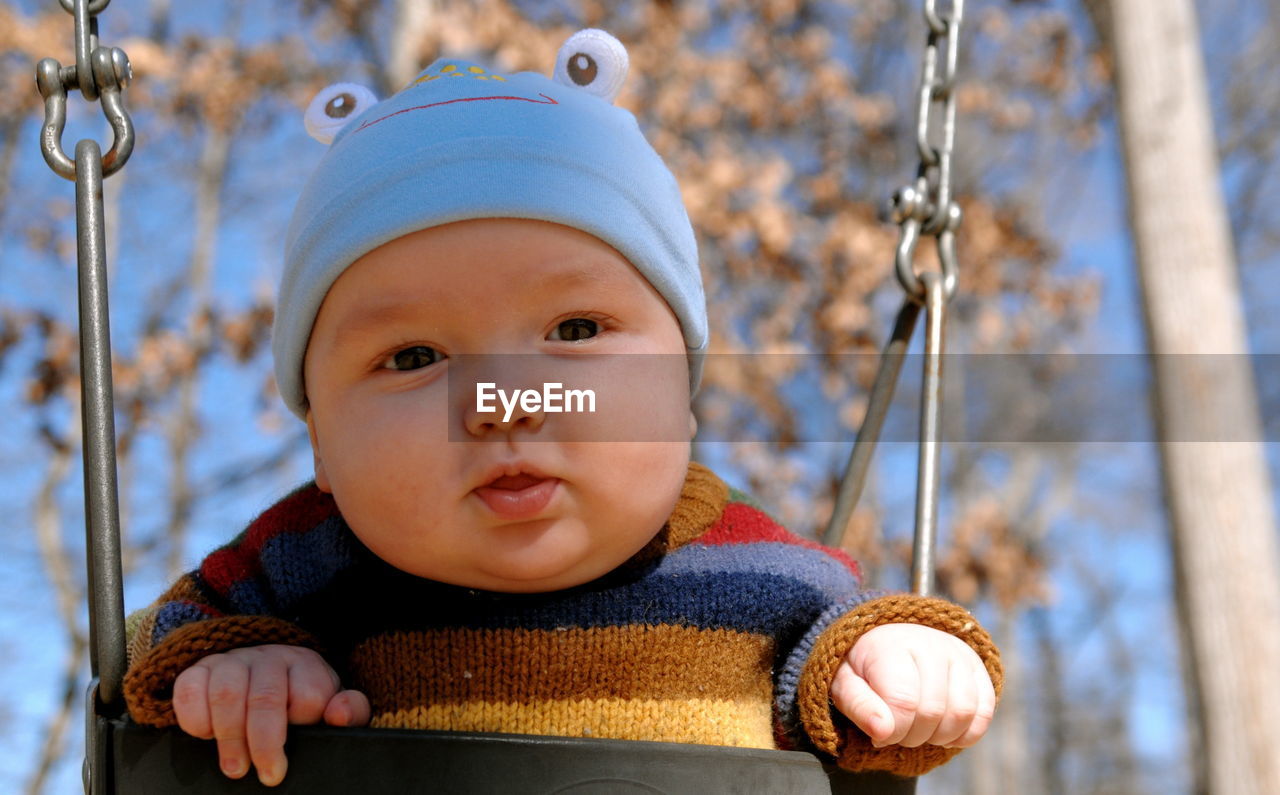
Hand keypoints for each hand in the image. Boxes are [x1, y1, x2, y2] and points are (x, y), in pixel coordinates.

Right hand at [172, 644, 370, 786]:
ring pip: (226, 693)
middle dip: (264, 742)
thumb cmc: (300, 701)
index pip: (308, 694)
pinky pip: (189, 688)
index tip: (289, 757)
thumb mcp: (329, 706)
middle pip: (265, 697)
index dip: (299, 726)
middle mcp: (269, 657)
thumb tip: (339, 713)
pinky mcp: (200, 669)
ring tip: (236, 767)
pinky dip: (194, 718)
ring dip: (229, 737)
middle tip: (266, 774)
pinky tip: (206, 736)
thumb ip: (350, 711)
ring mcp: (233, 660)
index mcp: (306, 665)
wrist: (264, 676)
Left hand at [830, 623, 994, 749]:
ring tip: (919, 732)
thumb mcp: (845, 683)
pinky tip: (944, 734)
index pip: (903, 702)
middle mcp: (930, 644)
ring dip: (940, 737)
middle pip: (933, 711)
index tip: (880, 734)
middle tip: (897, 733)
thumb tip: (882, 732)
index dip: (893, 731)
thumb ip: (859, 707)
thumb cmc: (863, 667)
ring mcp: (958, 653)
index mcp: (892, 646)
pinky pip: (984, 710)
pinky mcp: (976, 666)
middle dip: (913, 736)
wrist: (887, 638)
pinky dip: (966, 733)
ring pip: (963, 712)